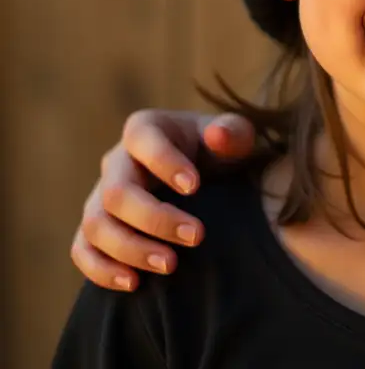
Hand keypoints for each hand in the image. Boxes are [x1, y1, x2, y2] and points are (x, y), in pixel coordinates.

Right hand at [70, 109, 256, 290]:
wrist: (205, 177)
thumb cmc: (218, 152)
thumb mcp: (234, 137)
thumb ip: (233, 133)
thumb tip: (218, 135)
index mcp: (145, 129)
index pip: (143, 141)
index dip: (165, 163)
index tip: (196, 187)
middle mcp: (116, 162)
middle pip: (117, 192)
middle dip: (155, 218)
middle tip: (197, 237)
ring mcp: (100, 196)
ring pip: (95, 225)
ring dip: (130, 249)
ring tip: (170, 265)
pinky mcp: (96, 229)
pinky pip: (82, 250)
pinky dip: (101, 269)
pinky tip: (134, 283)